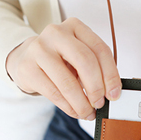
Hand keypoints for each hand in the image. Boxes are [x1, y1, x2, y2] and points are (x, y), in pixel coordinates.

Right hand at [6, 17, 121, 119]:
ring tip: (88, 112)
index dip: (110, 75)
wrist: (26, 59)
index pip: (100, 49)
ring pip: (68, 82)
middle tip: (100, 103)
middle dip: (96, 88)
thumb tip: (112, 92)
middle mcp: (56, 33)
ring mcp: (39, 49)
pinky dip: (68, 107)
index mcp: (75, 26)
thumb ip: (96, 69)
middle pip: (85, 61)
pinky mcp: (27, 68)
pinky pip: (54, 93)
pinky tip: (75, 111)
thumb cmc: (60, 60)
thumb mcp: (79, 57)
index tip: (114, 93)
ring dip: (82, 103)